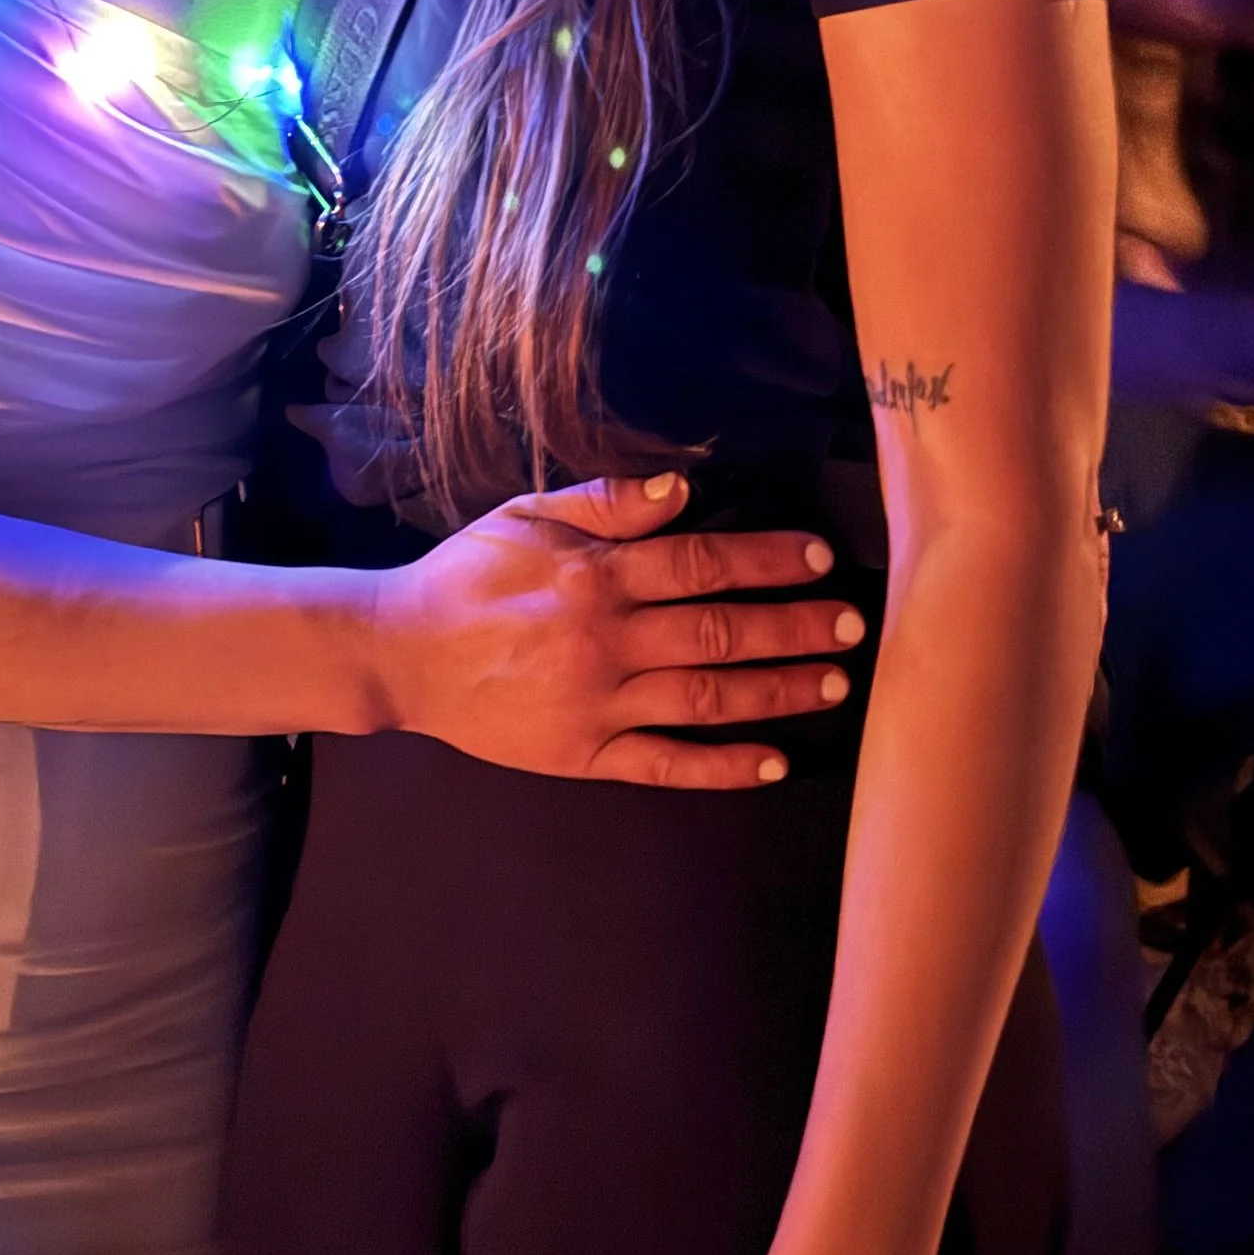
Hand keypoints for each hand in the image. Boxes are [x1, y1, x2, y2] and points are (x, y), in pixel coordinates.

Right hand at [374, 476, 863, 787]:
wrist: (401, 654)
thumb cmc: (467, 575)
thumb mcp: (526, 515)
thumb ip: (605, 501)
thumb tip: (681, 488)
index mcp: (594, 575)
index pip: (700, 564)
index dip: (766, 561)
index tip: (817, 559)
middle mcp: (605, 641)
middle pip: (720, 632)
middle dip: (793, 627)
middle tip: (852, 622)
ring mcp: (597, 705)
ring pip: (706, 700)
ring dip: (776, 693)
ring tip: (833, 684)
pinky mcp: (584, 755)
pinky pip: (665, 765)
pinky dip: (721, 766)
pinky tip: (772, 762)